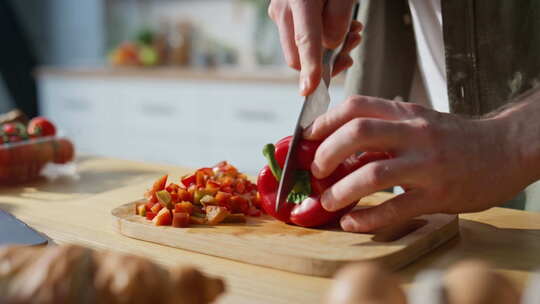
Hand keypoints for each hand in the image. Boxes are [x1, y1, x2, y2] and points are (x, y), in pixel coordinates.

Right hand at [268, 0, 362, 95]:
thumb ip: (338, 20)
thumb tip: (330, 47)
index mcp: (300, 1)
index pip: (305, 42)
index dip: (309, 69)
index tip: (309, 90)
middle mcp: (283, 9)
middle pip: (297, 55)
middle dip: (326, 60)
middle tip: (353, 44)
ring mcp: (280, 13)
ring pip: (299, 49)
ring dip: (328, 49)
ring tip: (353, 31)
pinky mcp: (284, 15)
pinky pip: (300, 38)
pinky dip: (321, 38)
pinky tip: (341, 25)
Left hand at [304, 96, 529, 231]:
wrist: (505, 149)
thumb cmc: (455, 138)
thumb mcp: (418, 122)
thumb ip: (383, 131)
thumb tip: (340, 151)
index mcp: (405, 113)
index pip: (355, 106)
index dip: (324, 122)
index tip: (307, 138)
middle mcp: (414, 133)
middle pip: (357, 134)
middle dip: (326, 154)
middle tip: (316, 172)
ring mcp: (427, 164)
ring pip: (372, 174)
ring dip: (341, 191)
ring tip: (328, 202)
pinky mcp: (438, 194)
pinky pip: (394, 208)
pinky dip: (366, 218)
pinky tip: (352, 222)